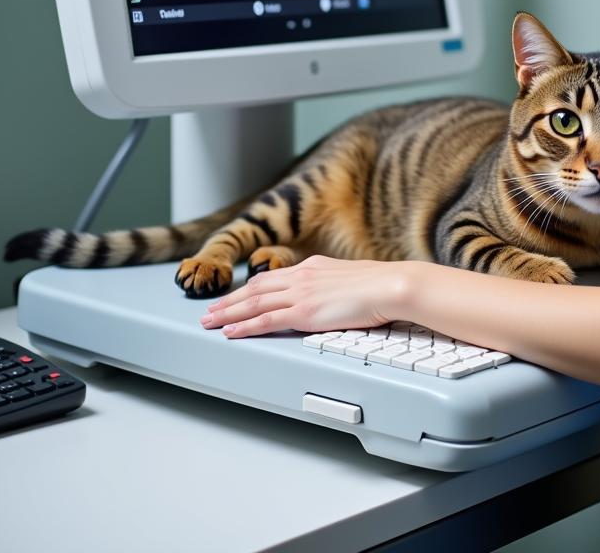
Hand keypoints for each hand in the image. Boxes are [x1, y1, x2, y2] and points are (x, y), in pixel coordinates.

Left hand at [197, 254, 413, 337]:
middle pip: (255, 288)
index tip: (233, 296)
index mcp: (312, 266)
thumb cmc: (379, 284)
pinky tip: (231, 332)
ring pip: (254, 303)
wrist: (390, 285)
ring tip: (209, 322)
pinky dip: (245, 326)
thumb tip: (329, 294)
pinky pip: (266, 320)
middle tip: (209, 311)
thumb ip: (331, 284)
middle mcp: (301, 276)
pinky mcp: (305, 312)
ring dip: (229, 313)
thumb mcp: (349, 278)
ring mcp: (301, 294)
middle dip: (229, 300)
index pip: (271, 278)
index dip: (248, 288)